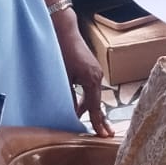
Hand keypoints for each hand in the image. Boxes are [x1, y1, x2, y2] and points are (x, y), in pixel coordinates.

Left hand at [53, 10, 110, 135]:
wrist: (63, 29)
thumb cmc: (61, 51)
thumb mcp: (62, 76)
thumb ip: (66, 95)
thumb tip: (68, 113)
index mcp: (92, 79)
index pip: (95, 106)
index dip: (98, 122)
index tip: (104, 135)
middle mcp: (97, 76)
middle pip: (97, 102)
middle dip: (99, 118)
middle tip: (104, 134)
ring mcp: (95, 71)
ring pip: (93, 96)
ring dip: (89, 109)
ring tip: (89, 124)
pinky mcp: (90, 69)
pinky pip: (90, 88)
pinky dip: (86, 99)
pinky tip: (79, 106)